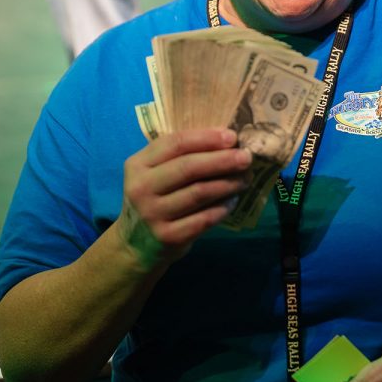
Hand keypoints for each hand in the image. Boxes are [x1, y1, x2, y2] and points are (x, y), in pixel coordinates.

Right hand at [118, 128, 250, 271]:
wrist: (135, 244)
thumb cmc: (155, 198)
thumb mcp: (155, 173)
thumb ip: (181, 155)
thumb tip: (227, 140)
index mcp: (138, 164)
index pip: (175, 143)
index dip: (206, 138)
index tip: (232, 137)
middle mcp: (141, 188)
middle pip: (188, 167)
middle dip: (222, 160)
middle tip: (246, 157)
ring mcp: (152, 214)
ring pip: (199, 193)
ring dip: (227, 184)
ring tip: (245, 179)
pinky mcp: (167, 237)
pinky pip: (204, 218)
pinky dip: (222, 208)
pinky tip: (233, 201)